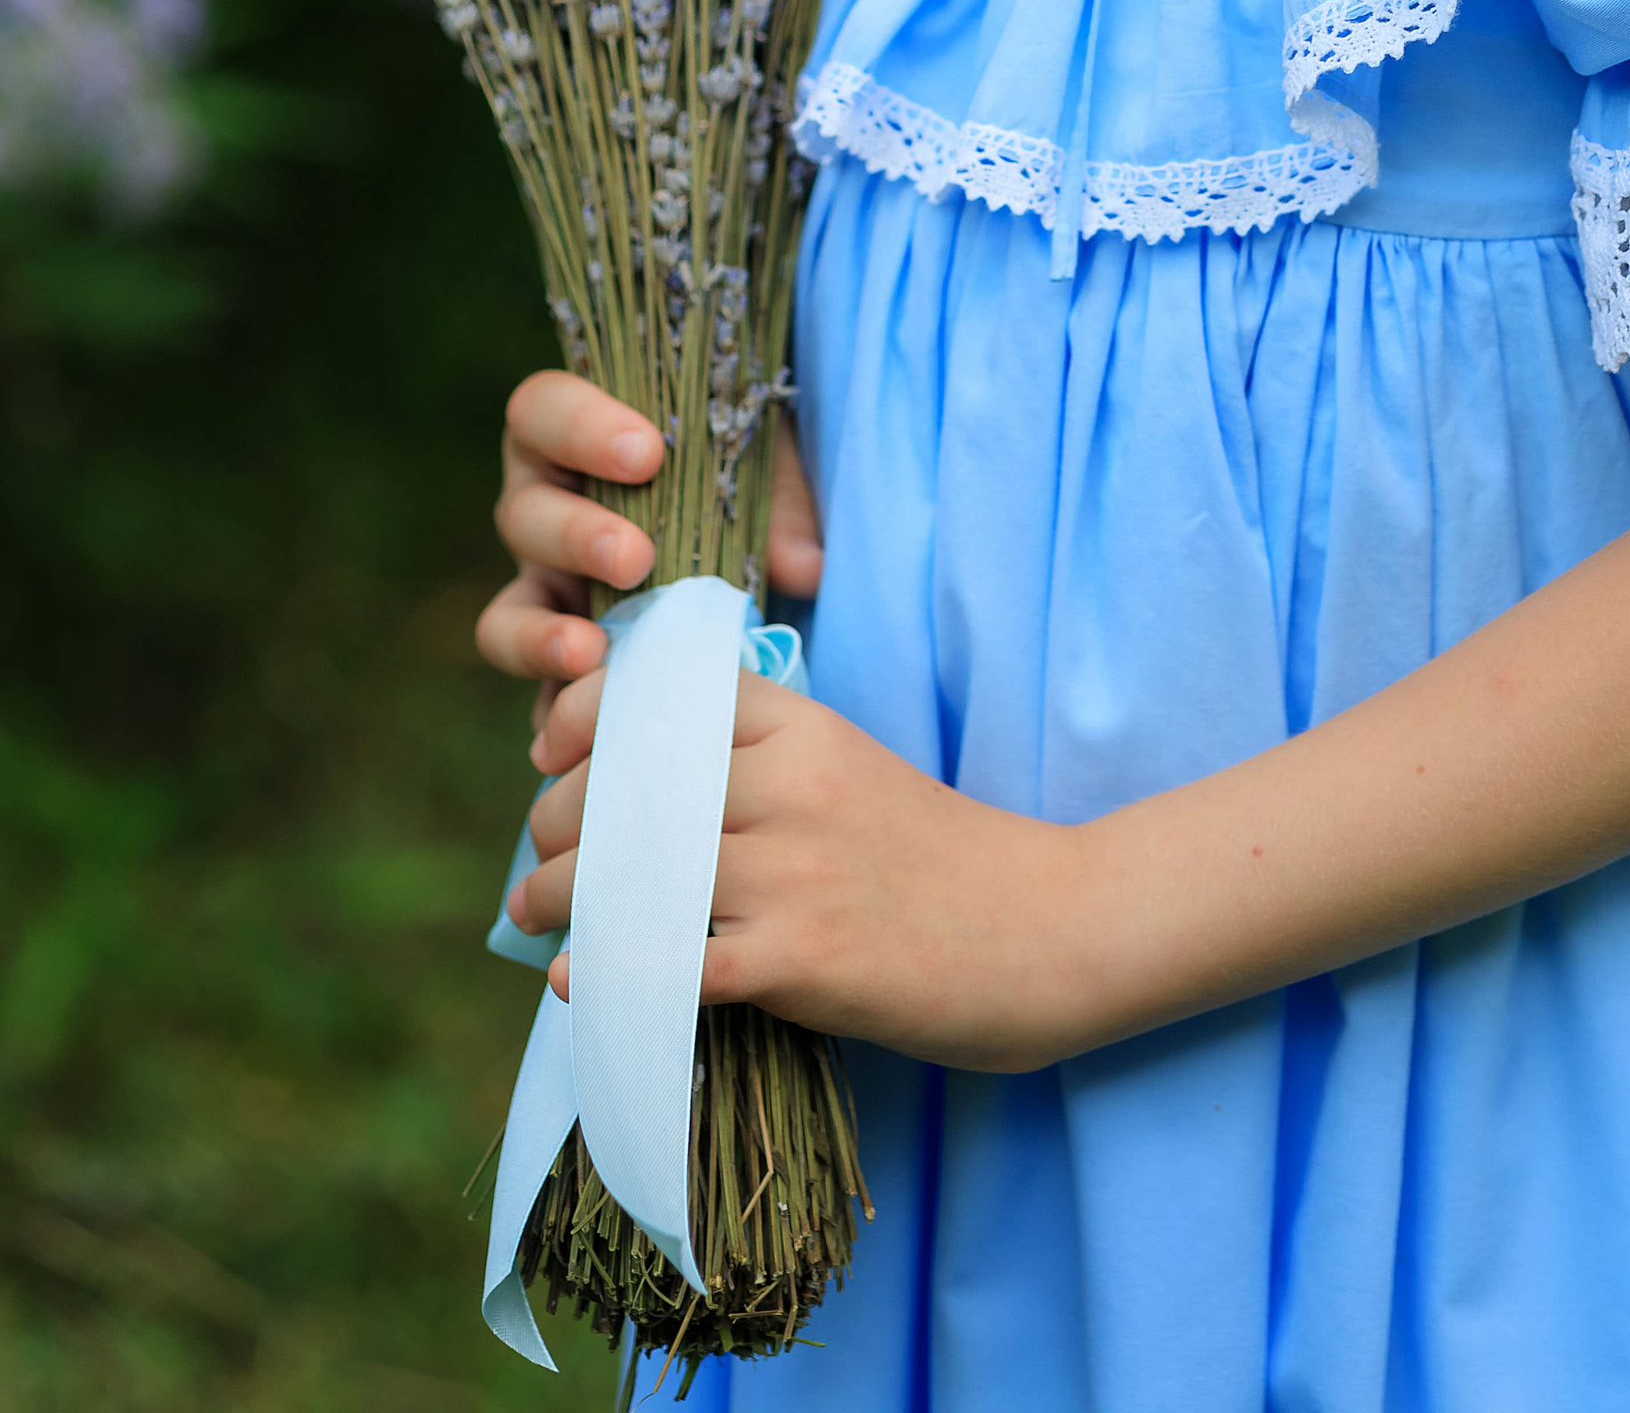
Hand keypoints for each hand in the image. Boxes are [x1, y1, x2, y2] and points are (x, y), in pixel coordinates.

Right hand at [474, 369, 825, 727]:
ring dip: (542, 636)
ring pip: (508, 615)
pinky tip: (595, 723)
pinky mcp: (560, 666)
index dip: (580, 426)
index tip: (647, 452)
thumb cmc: (739, 476)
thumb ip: (781, 501)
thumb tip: (803, 569)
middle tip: (636, 558)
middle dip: (577, 536)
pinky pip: (537, 698)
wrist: (746, 547)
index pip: (543, 410)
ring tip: (592, 652)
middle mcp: (544, 515)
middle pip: (524, 516)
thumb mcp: (764, 462)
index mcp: (572, 440)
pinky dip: (558, 710)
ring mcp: (544, 596)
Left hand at [508, 668, 1107, 1074]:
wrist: (1044, 927)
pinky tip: (584, 981)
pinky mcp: (806, 959)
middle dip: (559, 824)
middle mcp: (794, 785)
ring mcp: (798, 871)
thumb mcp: (849, 770)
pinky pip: (677, 961)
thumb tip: (635, 786)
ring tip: (537, 921)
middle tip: (541, 864)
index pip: (664, 694)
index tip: (549, 755)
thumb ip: (759, 763)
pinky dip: (615, 972)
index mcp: (805, 727)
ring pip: (637, 871)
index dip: (585, 719)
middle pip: (630, 784)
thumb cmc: (934, 855)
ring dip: (564, 901)